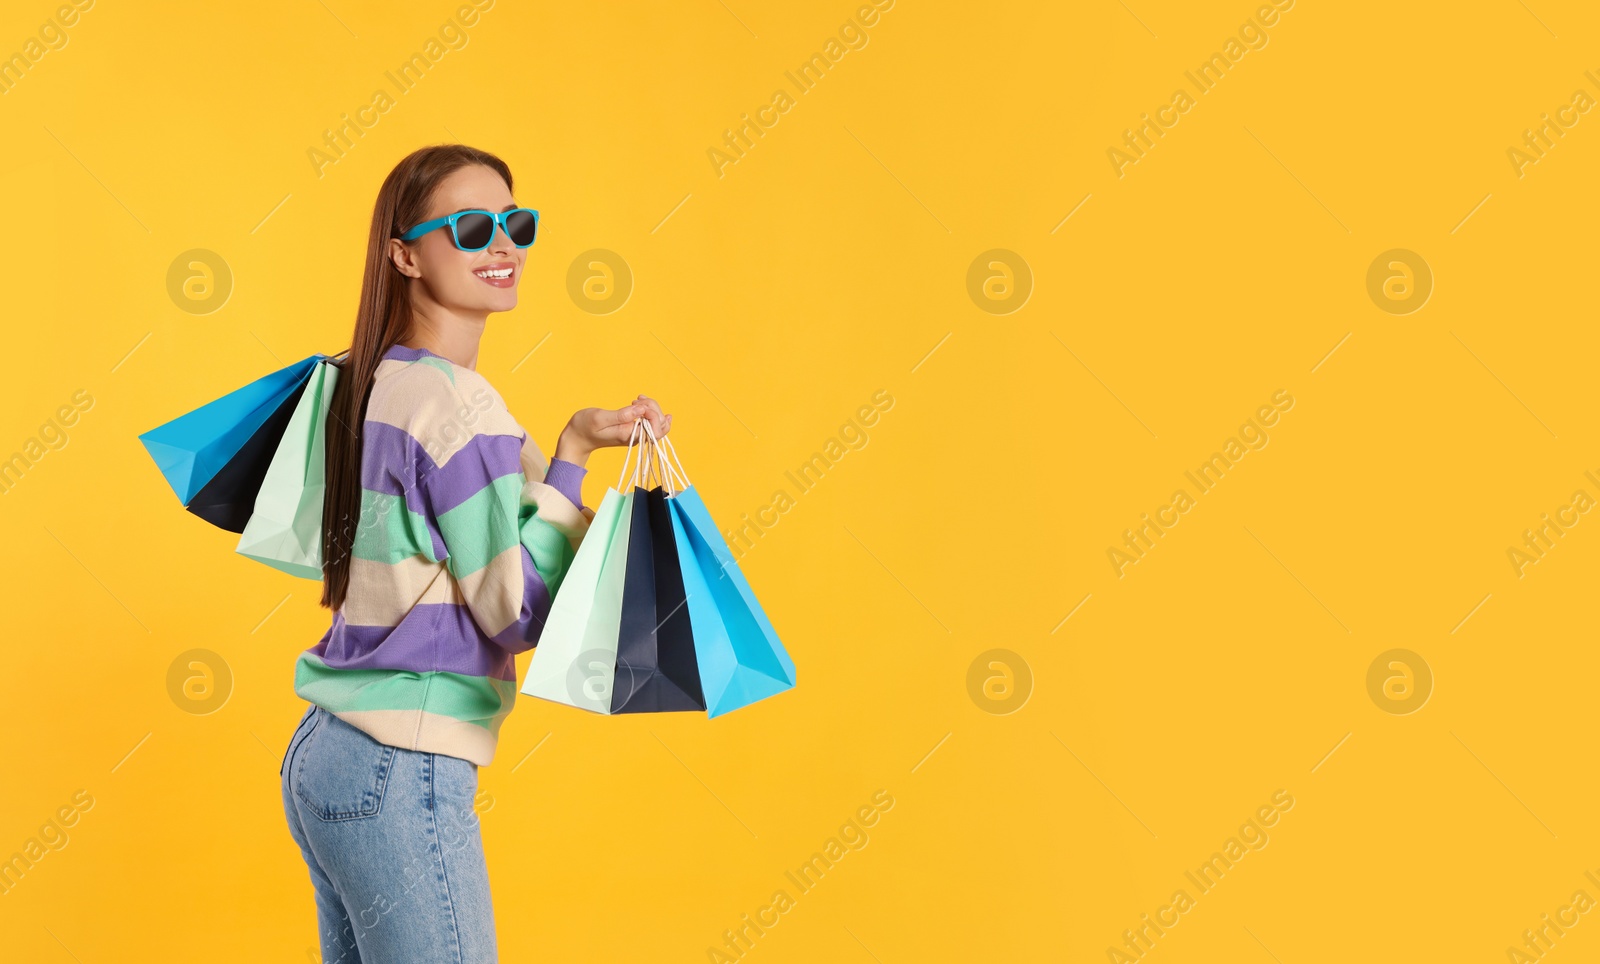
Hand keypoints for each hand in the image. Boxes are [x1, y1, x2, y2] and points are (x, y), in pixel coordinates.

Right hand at [554, 395, 670, 466]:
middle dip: (654, 408)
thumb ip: (621, 415)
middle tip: (637, 399)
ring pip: (657, 423)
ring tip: (637, 399)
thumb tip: (641, 409)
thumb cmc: (584, 427)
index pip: (656, 429)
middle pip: (660, 425)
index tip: (637, 403)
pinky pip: (650, 422)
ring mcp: (635, 434)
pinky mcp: (633, 430)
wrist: (577, 438)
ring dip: (652, 408)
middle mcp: (636, 437)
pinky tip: (640, 402)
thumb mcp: (600, 418)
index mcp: (630, 436)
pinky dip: (648, 410)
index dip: (653, 414)